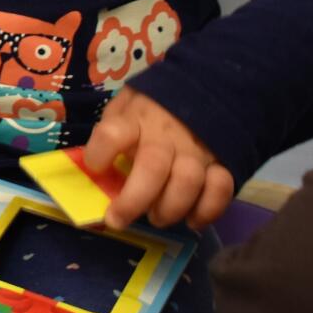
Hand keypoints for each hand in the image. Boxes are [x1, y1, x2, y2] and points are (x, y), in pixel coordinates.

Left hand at [84, 85, 233, 230]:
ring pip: (188, 182)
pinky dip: (207, 211)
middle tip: (118, 219)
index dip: (101, 152)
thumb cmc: (151, 109)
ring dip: (169, 208)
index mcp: (135, 118)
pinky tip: (192, 220)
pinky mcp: (221, 162)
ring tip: (156, 217)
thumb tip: (91, 168)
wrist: (202, 92)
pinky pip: (220, 189)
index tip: (95, 166)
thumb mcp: (124, 107)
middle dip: (133, 201)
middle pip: (153, 167)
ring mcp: (196, 148)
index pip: (114, 133)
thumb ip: (111, 130)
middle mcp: (166, 134)